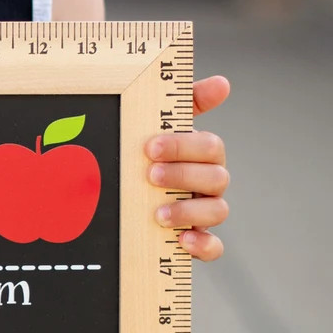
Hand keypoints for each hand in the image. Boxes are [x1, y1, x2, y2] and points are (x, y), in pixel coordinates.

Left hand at [144, 75, 229, 261]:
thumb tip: (223, 83)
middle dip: (184, 175)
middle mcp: (207, 183)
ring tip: (158, 214)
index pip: (210, 147)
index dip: (184, 146)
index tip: (150, 147)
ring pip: (219, 210)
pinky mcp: (195, 241)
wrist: (110, 204)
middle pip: (217, 177)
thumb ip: (184, 103)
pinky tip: (182, 240)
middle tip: (150, 176)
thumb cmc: (142, 158)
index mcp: (200, 155)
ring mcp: (203, 213)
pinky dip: (203, 246)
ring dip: (190, 210)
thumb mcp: (154, 127)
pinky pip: (214, 248)